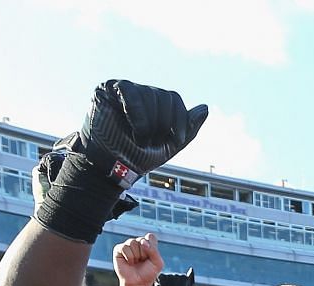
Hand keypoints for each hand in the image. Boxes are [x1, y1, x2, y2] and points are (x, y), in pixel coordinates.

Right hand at [70, 79, 207, 180]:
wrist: (112, 168)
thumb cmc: (138, 158)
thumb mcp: (170, 145)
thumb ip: (188, 128)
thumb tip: (205, 107)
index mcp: (155, 103)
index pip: (173, 98)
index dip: (180, 119)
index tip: (177, 140)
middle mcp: (140, 92)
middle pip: (163, 95)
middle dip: (162, 124)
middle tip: (150, 143)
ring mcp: (124, 89)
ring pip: (148, 93)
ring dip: (148, 123)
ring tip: (139, 140)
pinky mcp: (107, 89)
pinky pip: (129, 91)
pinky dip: (136, 113)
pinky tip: (134, 129)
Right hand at [112, 233, 164, 285]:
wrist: (137, 284)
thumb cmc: (148, 274)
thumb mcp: (158, 263)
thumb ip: (154, 250)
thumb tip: (142, 241)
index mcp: (148, 244)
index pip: (150, 236)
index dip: (151, 246)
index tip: (150, 256)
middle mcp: (138, 243)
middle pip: (142, 239)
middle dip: (144, 253)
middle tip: (142, 261)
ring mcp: (128, 246)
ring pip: (133, 242)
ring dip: (136, 256)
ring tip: (135, 262)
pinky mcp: (119, 249)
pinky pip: (124, 247)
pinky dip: (129, 257)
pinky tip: (129, 262)